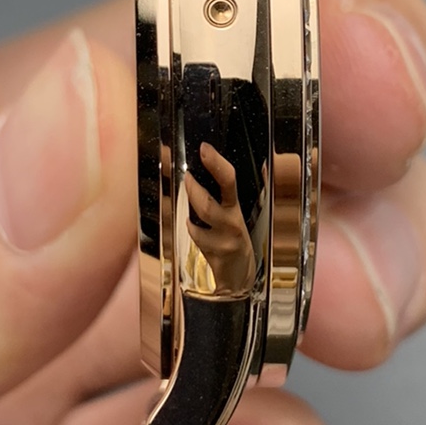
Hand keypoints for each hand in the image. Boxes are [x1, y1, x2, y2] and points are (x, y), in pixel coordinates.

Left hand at [183, 143, 257, 295]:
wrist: (239, 275)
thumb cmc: (232, 240)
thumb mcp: (230, 216)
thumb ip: (217, 197)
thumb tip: (194, 174)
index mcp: (236, 209)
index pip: (229, 181)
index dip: (216, 163)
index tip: (204, 148)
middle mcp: (232, 223)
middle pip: (209, 203)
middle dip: (193, 187)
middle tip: (186, 176)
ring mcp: (222, 240)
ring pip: (199, 219)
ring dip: (189, 204)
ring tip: (187, 194)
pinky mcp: (214, 254)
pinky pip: (195, 235)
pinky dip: (191, 227)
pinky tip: (194, 226)